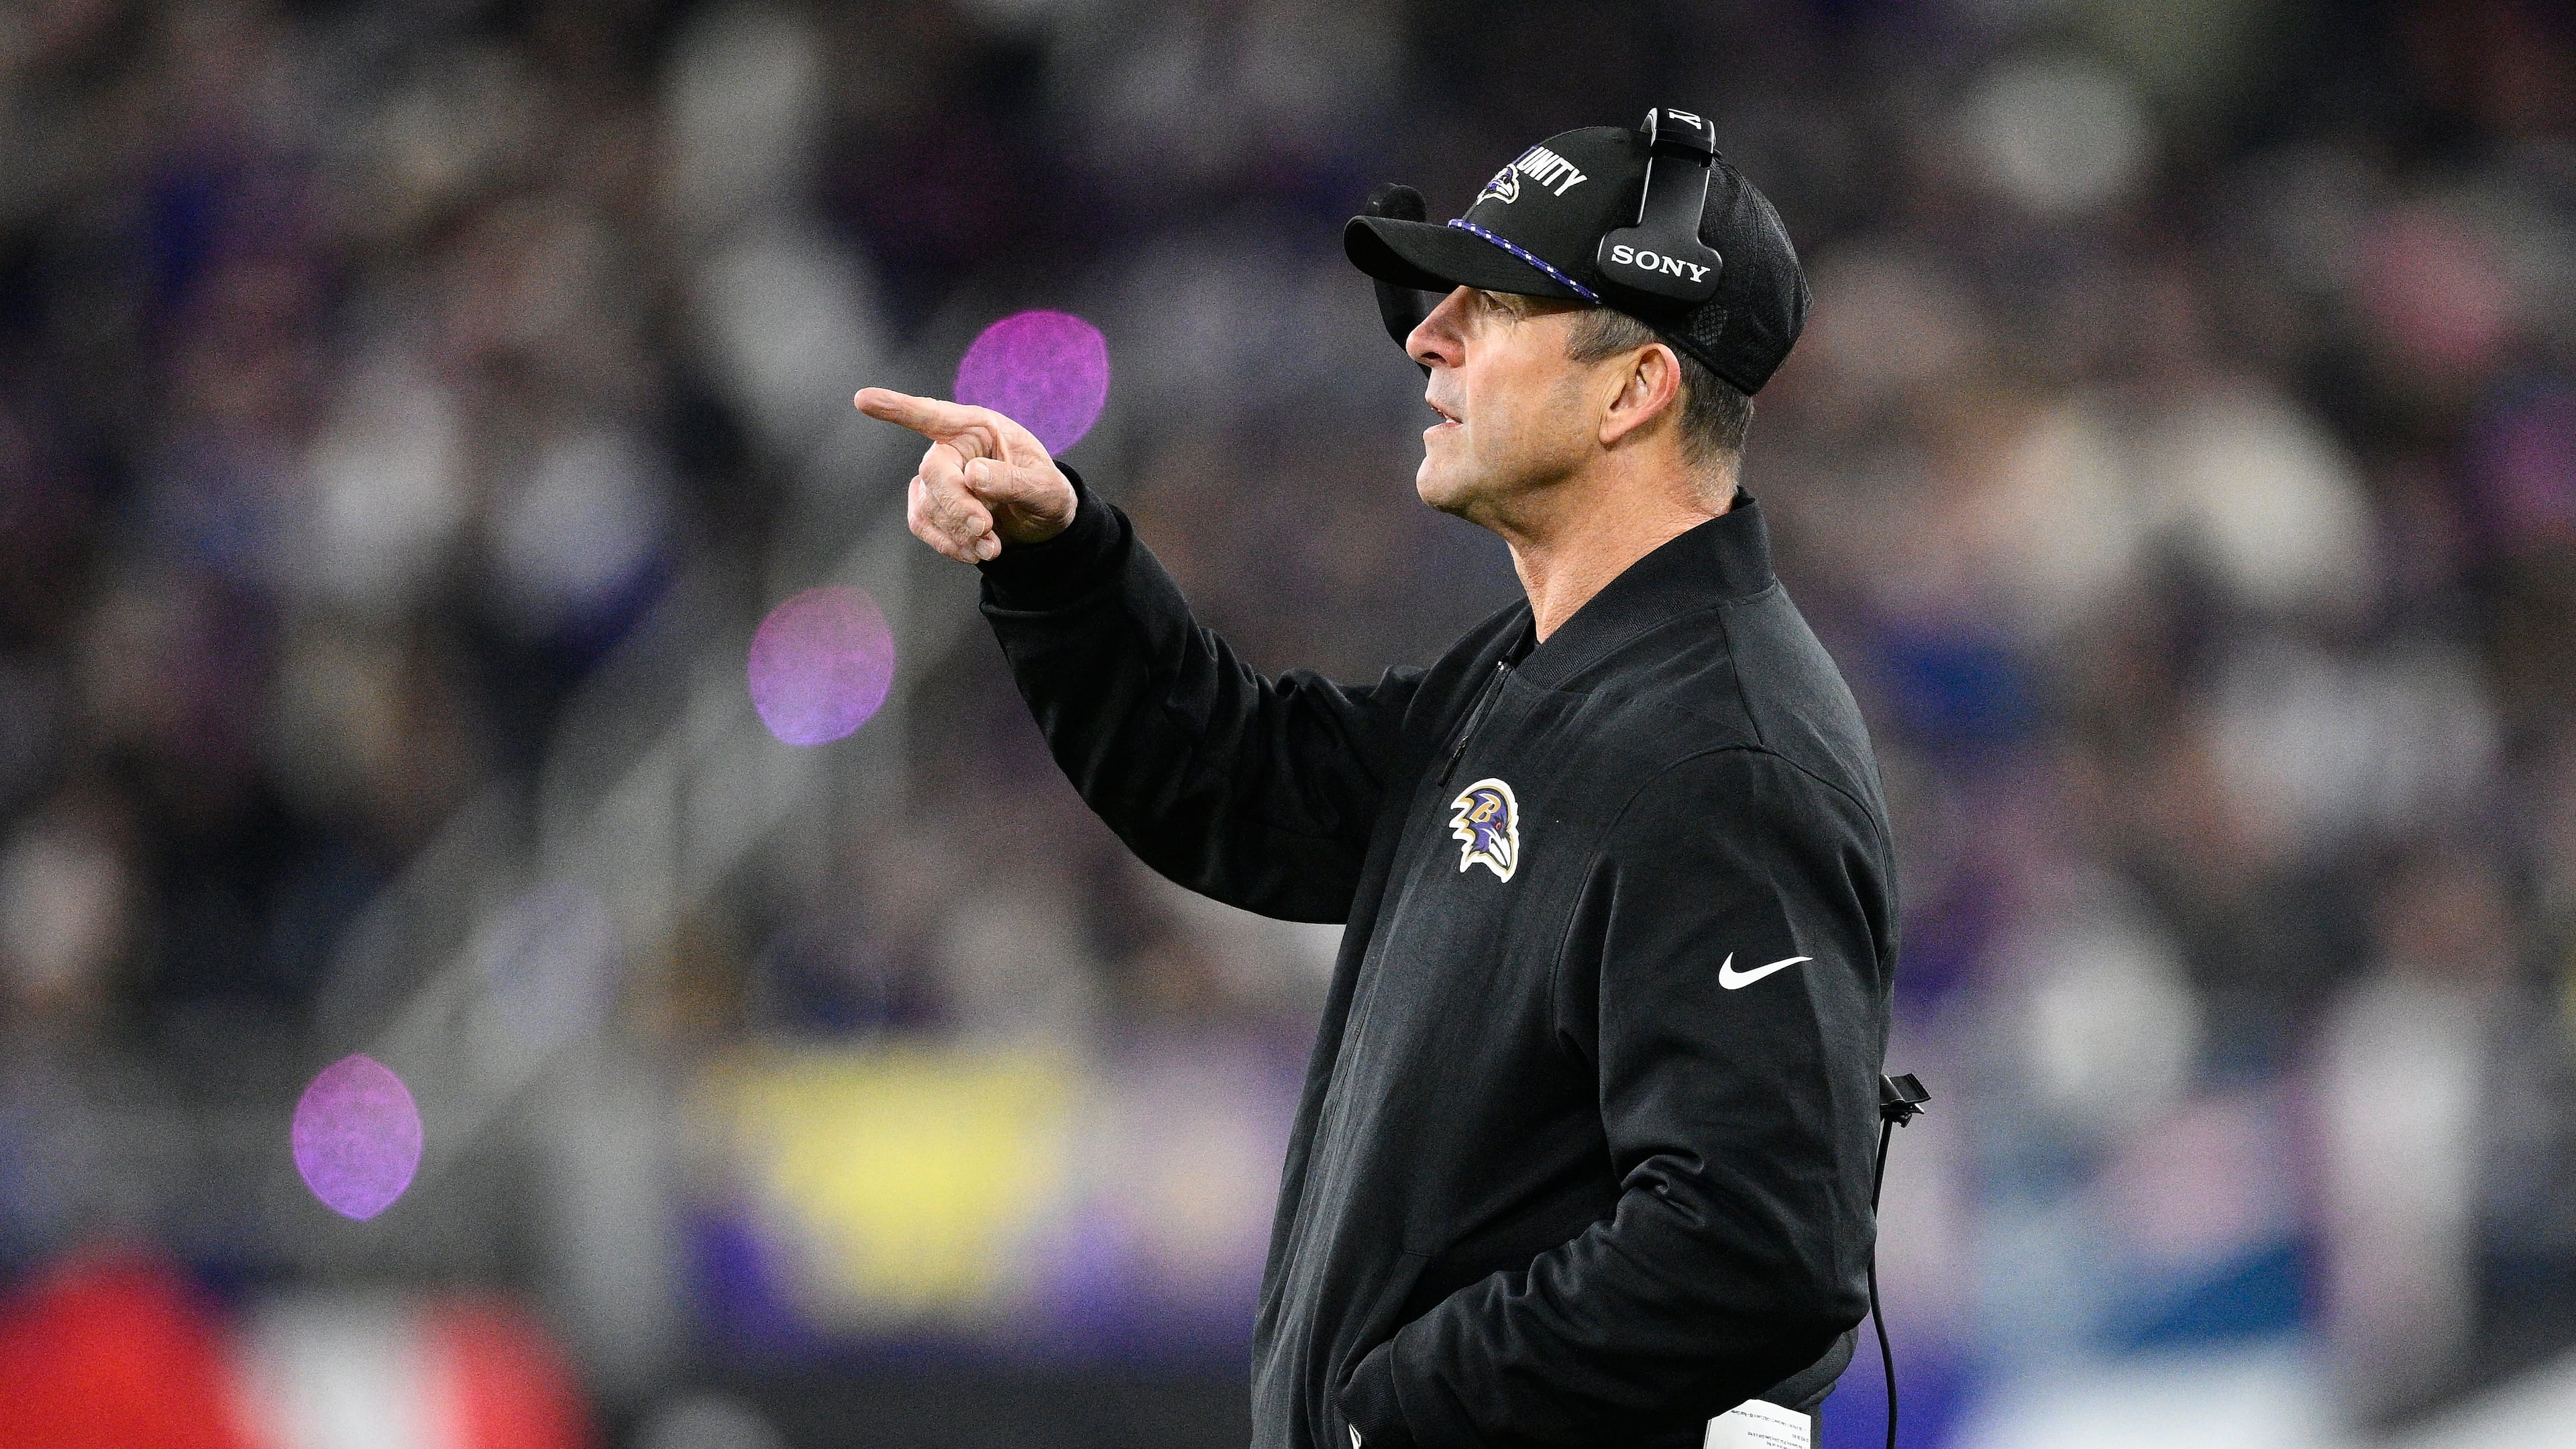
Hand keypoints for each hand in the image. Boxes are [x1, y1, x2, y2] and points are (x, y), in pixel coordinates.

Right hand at [854, 388, 1078, 562]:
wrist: (1043, 524)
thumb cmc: (1047, 493)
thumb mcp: (1047, 488)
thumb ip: (1014, 480)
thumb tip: (973, 474)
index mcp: (980, 428)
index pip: (934, 414)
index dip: (898, 408)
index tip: (862, 399)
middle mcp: (953, 447)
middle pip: (933, 472)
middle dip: (957, 506)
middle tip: (986, 529)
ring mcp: (938, 477)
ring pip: (927, 505)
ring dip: (959, 533)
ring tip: (992, 547)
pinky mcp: (931, 505)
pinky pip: (922, 524)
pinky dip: (948, 544)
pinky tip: (975, 551)